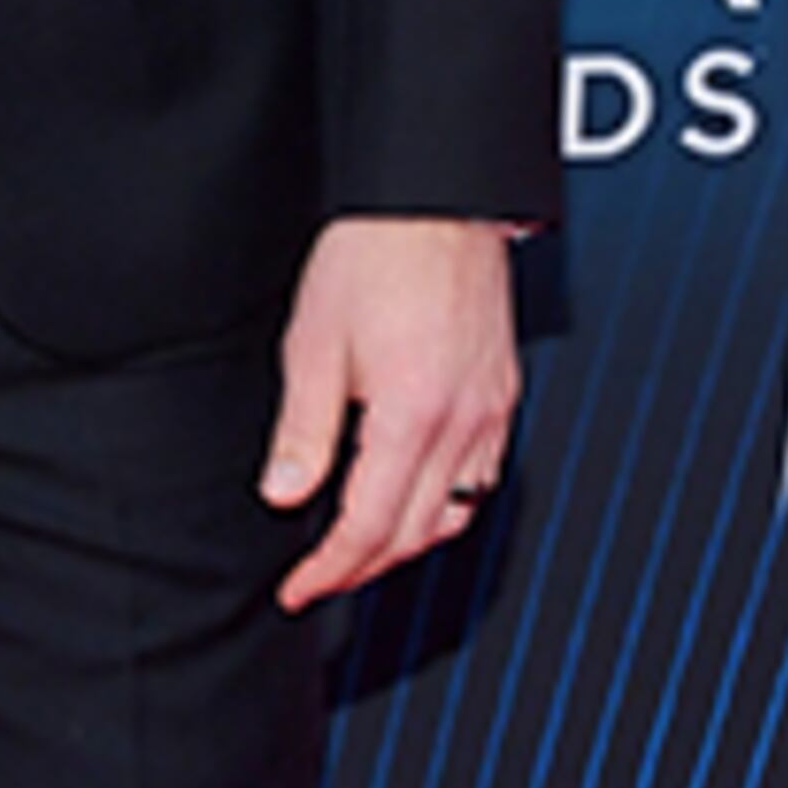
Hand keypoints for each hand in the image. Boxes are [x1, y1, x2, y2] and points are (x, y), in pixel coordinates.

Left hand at [260, 215, 517, 607]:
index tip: (299, 588)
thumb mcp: (315, 342)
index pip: (370, 526)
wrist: (435, 200)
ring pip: (456, 512)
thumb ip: (304, 428)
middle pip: (415, 533)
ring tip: (360, 549)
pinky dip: (445, 503)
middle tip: (318, 577)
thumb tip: (286, 492)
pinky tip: (414, 497)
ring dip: (407, 542)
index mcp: (413, 413)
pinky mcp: (502, 392)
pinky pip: (482, 476)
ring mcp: (490, 409)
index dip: (330, 568)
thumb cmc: (376, 253)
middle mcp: (463, 420)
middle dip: (362, 567)